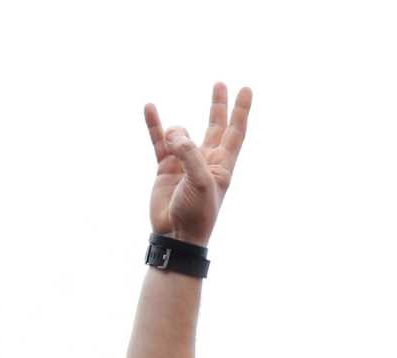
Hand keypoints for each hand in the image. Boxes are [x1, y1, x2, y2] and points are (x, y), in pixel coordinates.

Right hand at [142, 82, 251, 246]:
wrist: (176, 235)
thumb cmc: (197, 213)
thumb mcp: (201, 182)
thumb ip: (190, 154)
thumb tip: (174, 134)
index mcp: (222, 165)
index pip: (235, 132)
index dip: (241, 110)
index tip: (246, 89)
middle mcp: (205, 160)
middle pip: (214, 126)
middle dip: (218, 105)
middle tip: (220, 84)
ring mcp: (185, 162)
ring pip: (181, 134)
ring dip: (175, 133)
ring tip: (172, 146)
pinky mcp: (165, 167)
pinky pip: (159, 141)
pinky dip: (155, 125)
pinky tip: (150, 108)